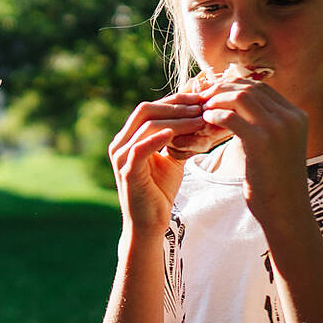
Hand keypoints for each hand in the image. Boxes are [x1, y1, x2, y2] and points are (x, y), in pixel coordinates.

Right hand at [108, 91, 210, 235]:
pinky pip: (140, 149)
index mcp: (129, 138)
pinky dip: (157, 139)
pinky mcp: (127, 172)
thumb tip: (198, 115)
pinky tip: (175, 133)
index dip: (175, 100)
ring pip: (147, 126)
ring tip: (198, 119)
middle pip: (145, 110)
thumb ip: (177, 138)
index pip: (150, 108)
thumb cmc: (159, 191)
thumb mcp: (171, 158)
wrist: (150, 223)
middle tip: (201, 105)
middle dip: (175, 105)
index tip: (200, 99)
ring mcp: (121, 157)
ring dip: (175, 120)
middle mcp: (120, 143)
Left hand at [198, 74, 309, 217]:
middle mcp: (291, 117)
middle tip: (204, 98)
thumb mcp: (278, 147)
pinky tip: (207, 121)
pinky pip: (231, 117)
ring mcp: (278, 128)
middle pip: (250, 88)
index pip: (261, 88)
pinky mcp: (262, 141)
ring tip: (204, 109)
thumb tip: (241, 109)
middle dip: (223, 89)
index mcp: (297, 116)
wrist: (287, 211)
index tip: (216, 93)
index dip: (235, 87)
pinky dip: (215, 116)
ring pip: (241, 98)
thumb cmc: (277, 182)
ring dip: (217, 101)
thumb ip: (266, 125)